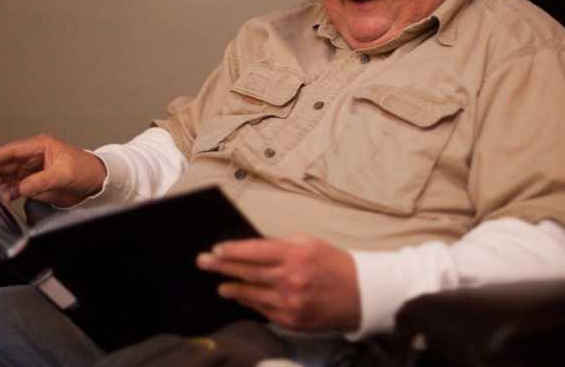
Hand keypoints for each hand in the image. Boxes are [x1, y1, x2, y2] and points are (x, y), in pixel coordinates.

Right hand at [0, 134, 106, 207]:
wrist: (97, 182)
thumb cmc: (85, 169)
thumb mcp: (63, 174)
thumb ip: (40, 181)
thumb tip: (19, 189)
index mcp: (40, 146)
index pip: (11, 151)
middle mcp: (33, 157)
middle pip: (5, 164)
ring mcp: (32, 170)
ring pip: (7, 177)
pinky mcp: (34, 183)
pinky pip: (15, 187)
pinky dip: (6, 194)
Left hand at [196, 235, 360, 331]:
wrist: (361, 294)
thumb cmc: (334, 264)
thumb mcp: (310, 244)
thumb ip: (281, 245)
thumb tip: (252, 249)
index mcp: (295, 254)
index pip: (254, 251)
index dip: (232, 251)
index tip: (216, 249)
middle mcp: (290, 278)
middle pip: (247, 272)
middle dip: (222, 267)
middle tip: (203, 262)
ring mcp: (290, 302)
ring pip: (251, 294)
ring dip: (232, 288)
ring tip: (220, 285)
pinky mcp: (291, 320)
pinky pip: (263, 311)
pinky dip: (250, 303)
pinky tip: (241, 298)